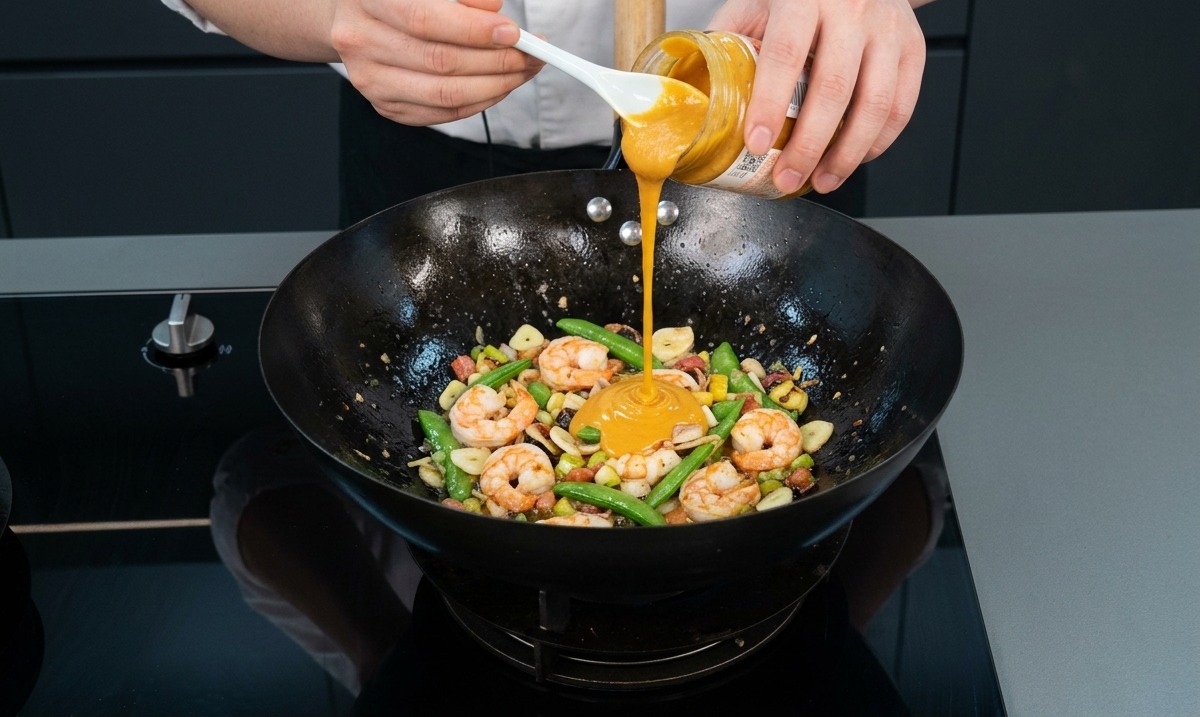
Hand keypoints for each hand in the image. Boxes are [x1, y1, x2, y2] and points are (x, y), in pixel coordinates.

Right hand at [330, 0, 541, 125]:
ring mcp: (371, 80)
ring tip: (521, 71)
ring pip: (445, 94)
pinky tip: (498, 87)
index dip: (474, 30)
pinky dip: (479, 102)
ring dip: (495, 86)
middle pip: (440, 62)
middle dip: (497, 61)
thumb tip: (495, 14)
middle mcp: (362, 41)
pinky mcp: (385, 105)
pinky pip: (442, 113)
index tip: (513, 33)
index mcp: (369, 0)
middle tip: (530, 55)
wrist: (355, 17)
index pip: (426, 20)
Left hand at [708, 0, 926, 194]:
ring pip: (875, 104)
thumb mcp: (760, 1)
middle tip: (787, 177)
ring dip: (847, 154)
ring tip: (823, 180)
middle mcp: (851, 11)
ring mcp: (887, 30)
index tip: (756, 143)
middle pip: (832, 89)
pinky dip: (877, 142)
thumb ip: (731, 38)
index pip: (786, 55)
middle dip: (808, 145)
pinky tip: (854, 159)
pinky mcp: (913, 49)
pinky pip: (901, 107)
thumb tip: (699, 90)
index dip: (770, 105)